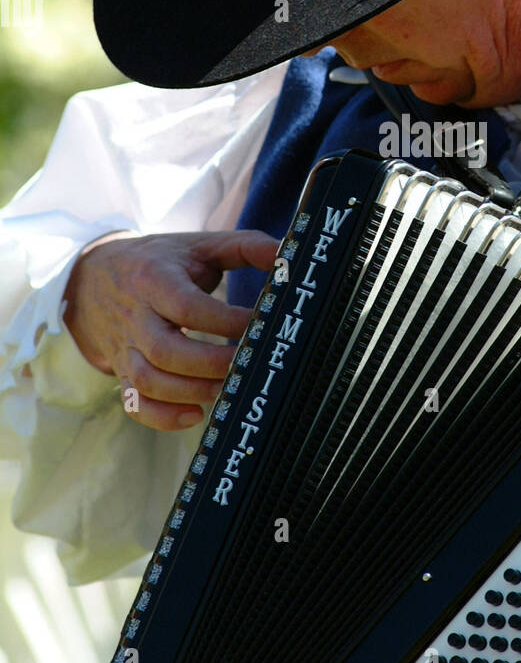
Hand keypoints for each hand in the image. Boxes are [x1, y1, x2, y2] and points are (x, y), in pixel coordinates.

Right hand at [62, 229, 279, 431]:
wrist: (92, 278)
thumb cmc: (161, 262)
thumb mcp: (199, 245)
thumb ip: (245, 246)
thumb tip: (287, 256)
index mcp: (154, 279)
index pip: (188, 307)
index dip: (226, 322)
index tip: (259, 326)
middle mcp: (134, 315)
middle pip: (164, 350)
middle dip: (209, 364)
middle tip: (245, 365)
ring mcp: (125, 347)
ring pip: (147, 380)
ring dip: (189, 392)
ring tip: (225, 391)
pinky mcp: (122, 371)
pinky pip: (134, 402)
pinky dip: (162, 417)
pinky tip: (195, 416)